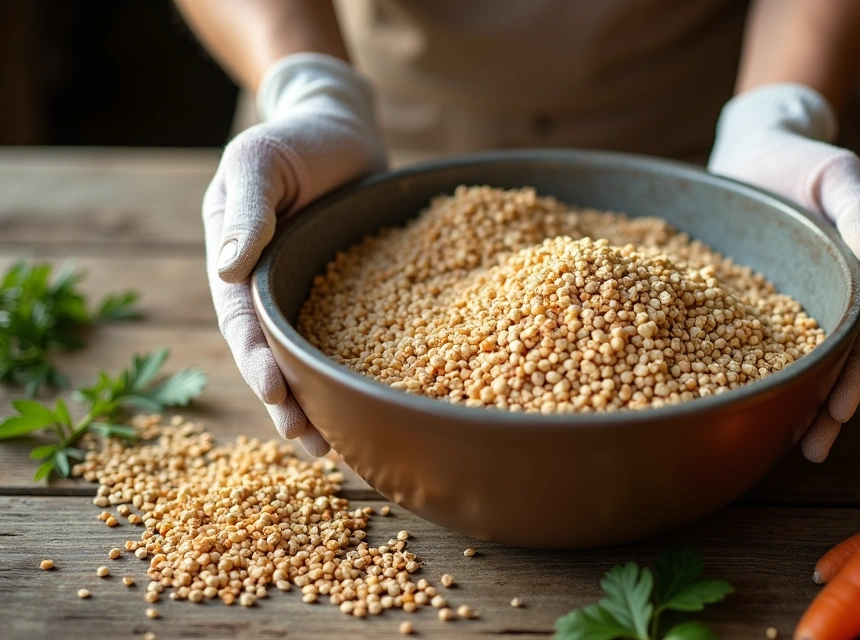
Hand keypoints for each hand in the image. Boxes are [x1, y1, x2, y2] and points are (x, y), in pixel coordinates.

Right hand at [203, 53, 385, 455]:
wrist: (337, 125)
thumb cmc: (291, 139)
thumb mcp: (259, 163)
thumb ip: (246, 211)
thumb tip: (226, 268)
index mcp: (239, 269)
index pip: (246, 325)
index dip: (259, 363)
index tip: (277, 396)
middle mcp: (272, 291)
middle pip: (277, 358)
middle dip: (291, 404)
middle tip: (313, 446)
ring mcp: (312, 296)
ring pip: (315, 358)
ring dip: (323, 402)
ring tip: (340, 448)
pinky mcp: (352, 294)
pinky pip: (356, 337)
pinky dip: (362, 369)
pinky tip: (384, 400)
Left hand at [708, 83, 859, 462]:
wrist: (758, 146)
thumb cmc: (805, 157)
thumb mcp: (840, 175)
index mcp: (857, 278)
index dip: (855, 376)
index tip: (839, 411)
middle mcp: (827, 298)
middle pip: (834, 362)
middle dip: (827, 409)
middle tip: (811, 451)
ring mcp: (790, 304)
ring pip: (796, 360)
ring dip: (793, 403)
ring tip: (778, 446)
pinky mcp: (752, 301)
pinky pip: (750, 343)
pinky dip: (747, 372)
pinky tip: (730, 399)